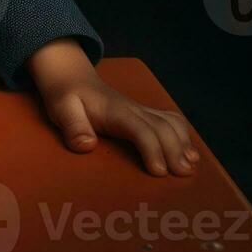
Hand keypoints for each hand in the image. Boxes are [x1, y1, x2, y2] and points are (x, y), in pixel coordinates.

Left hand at [27, 38, 199, 176]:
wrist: (70, 76)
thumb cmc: (65, 96)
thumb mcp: (61, 109)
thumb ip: (73, 127)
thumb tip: (87, 146)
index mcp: (115, 111)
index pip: (140, 129)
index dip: (152, 149)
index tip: (159, 172)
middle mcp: (133, 109)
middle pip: (161, 128)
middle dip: (175, 150)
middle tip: (183, 175)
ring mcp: (140, 110)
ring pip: (170, 123)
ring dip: (183, 143)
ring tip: (190, 166)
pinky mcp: (144, 113)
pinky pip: (170, 120)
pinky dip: (183, 135)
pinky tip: (189, 152)